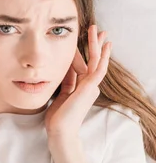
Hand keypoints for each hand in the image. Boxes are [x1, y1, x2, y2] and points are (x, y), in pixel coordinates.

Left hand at [45, 25, 111, 142]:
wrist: (60, 132)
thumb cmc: (57, 117)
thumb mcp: (60, 94)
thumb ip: (65, 82)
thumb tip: (62, 68)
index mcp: (81, 88)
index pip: (84, 65)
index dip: (84, 52)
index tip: (83, 41)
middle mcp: (88, 86)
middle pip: (94, 61)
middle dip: (96, 45)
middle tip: (99, 30)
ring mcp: (90, 87)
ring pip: (97, 61)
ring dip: (98, 45)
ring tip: (99, 31)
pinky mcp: (89, 88)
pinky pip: (98, 69)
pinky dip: (102, 57)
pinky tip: (105, 47)